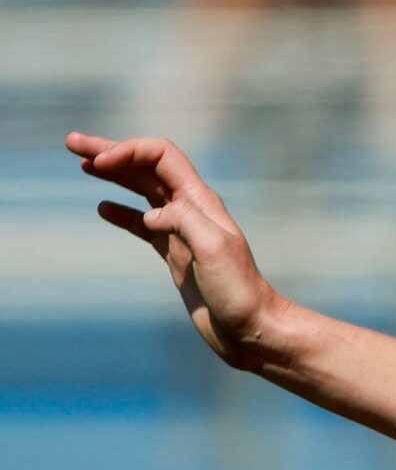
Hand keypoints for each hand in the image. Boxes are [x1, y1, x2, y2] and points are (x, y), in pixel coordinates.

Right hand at [68, 132, 288, 368]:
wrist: (250, 327)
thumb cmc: (239, 291)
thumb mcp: (215, 250)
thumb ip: (184, 222)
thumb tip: (150, 214)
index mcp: (201, 202)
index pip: (161, 157)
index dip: (128, 151)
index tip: (97, 163)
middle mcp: (192, 210)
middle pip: (147, 168)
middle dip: (110, 152)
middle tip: (71, 142)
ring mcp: (182, 232)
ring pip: (142, 192)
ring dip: (112, 175)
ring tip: (80, 164)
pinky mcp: (175, 254)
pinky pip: (143, 224)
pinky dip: (122, 212)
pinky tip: (102, 207)